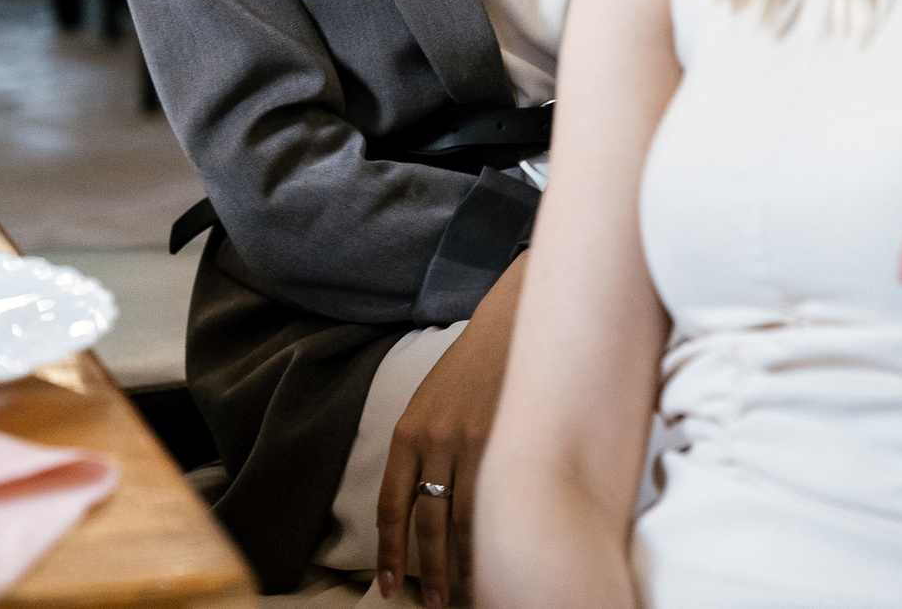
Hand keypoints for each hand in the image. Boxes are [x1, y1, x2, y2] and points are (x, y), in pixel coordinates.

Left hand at [378, 254, 525, 606]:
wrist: (514, 322)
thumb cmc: (473, 366)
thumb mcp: (432, 402)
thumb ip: (423, 450)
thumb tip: (423, 509)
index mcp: (409, 431)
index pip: (392, 506)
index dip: (388, 552)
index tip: (387, 587)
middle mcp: (435, 440)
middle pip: (426, 523)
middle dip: (426, 571)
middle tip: (431, 604)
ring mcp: (473, 443)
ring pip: (462, 521)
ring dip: (460, 564)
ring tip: (462, 595)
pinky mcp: (507, 441)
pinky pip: (495, 503)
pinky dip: (491, 538)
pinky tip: (494, 559)